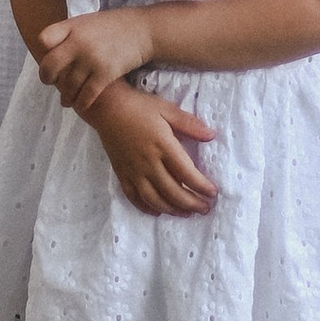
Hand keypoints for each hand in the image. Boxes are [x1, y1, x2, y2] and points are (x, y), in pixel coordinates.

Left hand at [34, 5, 153, 115]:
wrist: (144, 30)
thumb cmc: (115, 25)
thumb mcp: (89, 21)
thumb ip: (70, 33)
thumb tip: (51, 51)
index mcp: (73, 26)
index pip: (44, 40)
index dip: (43, 51)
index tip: (49, 58)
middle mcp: (79, 43)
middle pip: (50, 66)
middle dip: (47, 78)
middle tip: (51, 82)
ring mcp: (91, 59)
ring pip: (67, 86)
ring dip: (65, 96)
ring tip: (66, 100)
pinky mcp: (105, 74)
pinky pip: (86, 95)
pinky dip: (81, 103)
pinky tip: (81, 104)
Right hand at [88, 82, 220, 216]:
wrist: (106, 108)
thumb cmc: (138, 106)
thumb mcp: (167, 109)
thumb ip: (189, 124)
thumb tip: (212, 135)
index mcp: (163, 146)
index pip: (187, 173)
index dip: (202, 186)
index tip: (213, 193)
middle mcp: (149, 164)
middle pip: (173, 192)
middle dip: (192, 203)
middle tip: (205, 209)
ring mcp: (134, 172)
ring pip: (155, 199)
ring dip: (172, 210)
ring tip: (186, 214)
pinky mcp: (122, 174)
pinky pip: (134, 197)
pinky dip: (146, 208)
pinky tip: (157, 212)